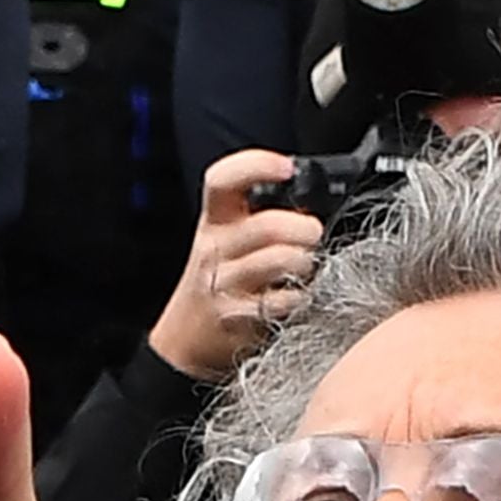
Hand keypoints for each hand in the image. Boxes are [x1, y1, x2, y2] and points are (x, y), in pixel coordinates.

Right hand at [148, 149, 323, 384]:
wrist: (187, 335)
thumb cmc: (221, 277)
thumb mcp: (228, 236)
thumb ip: (262, 214)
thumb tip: (311, 203)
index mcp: (216, 219)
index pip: (224, 180)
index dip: (256, 165)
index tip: (285, 167)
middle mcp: (217, 248)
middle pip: (267, 226)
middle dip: (303, 228)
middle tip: (312, 234)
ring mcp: (226, 283)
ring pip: (279, 262)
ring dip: (305, 262)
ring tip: (305, 266)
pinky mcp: (239, 316)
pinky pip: (282, 302)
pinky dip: (298, 298)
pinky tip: (295, 295)